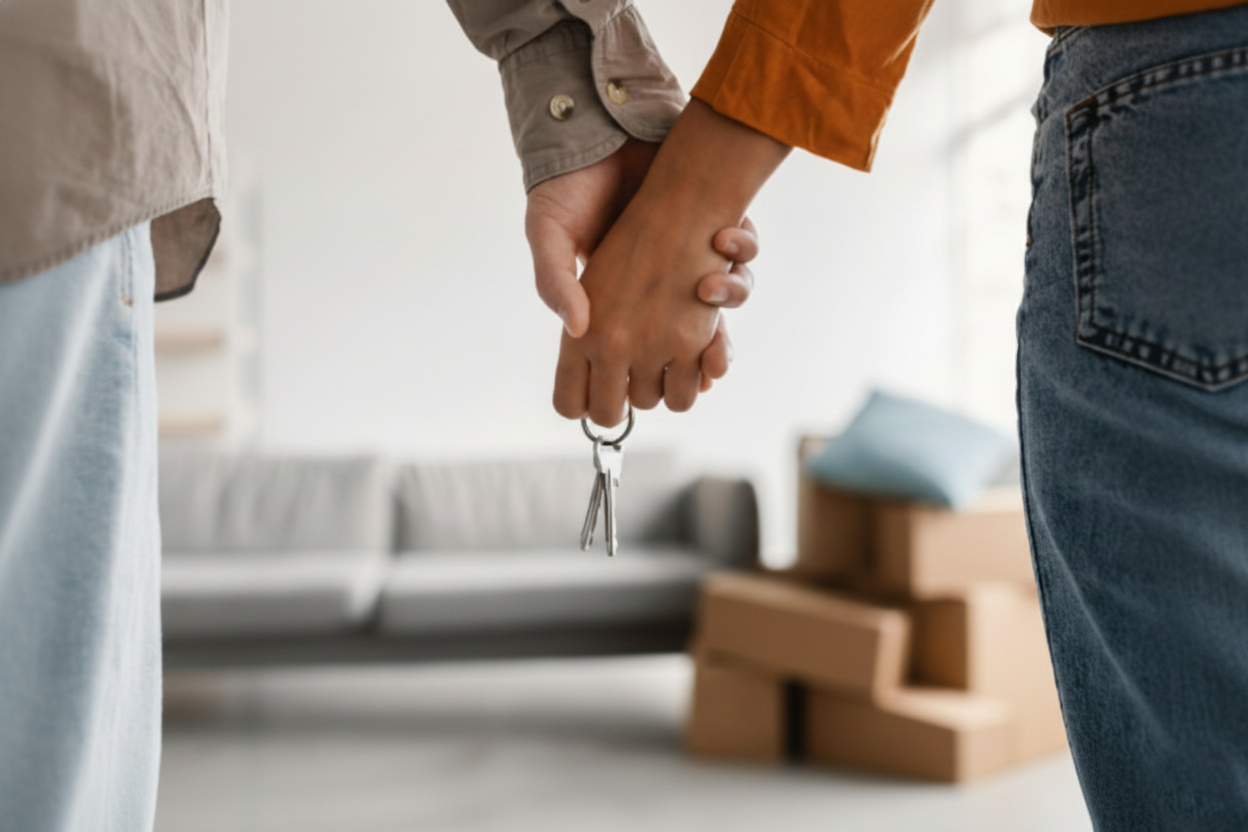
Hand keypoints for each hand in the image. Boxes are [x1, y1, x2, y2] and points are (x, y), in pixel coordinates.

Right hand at [524, 140, 759, 376]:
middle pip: (696, 348)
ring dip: (730, 301)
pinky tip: (724, 237)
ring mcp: (689, 264)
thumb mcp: (547, 233)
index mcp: (615, 309)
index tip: (675, 389)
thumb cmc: (567, 185)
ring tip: (709, 287)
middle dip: (709, 359)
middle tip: (709, 364)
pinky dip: (741, 252)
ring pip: (728, 306)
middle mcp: (658, 295)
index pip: (644, 362)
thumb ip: (556, 282)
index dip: (662, 384)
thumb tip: (578, 331)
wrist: (602, 126)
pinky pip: (743, 256)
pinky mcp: (713, 231)